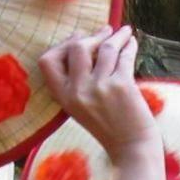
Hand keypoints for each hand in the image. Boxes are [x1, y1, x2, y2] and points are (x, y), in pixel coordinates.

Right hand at [39, 28, 154, 156]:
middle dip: (92, 35)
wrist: (131, 148)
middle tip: (104, 31)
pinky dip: (129, 45)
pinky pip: (124, 55)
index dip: (61, 45)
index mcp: (64, 97)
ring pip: (105, 47)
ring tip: (124, 32)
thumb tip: (84, 43)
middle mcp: (78, 91)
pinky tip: (132, 42)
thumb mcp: (80, 107)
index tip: (77, 40)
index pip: (47, 61)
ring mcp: (100, 88)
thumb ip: (77, 81)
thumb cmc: (108, 126)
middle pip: (76, 47)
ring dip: (116, 35)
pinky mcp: (122, 85)